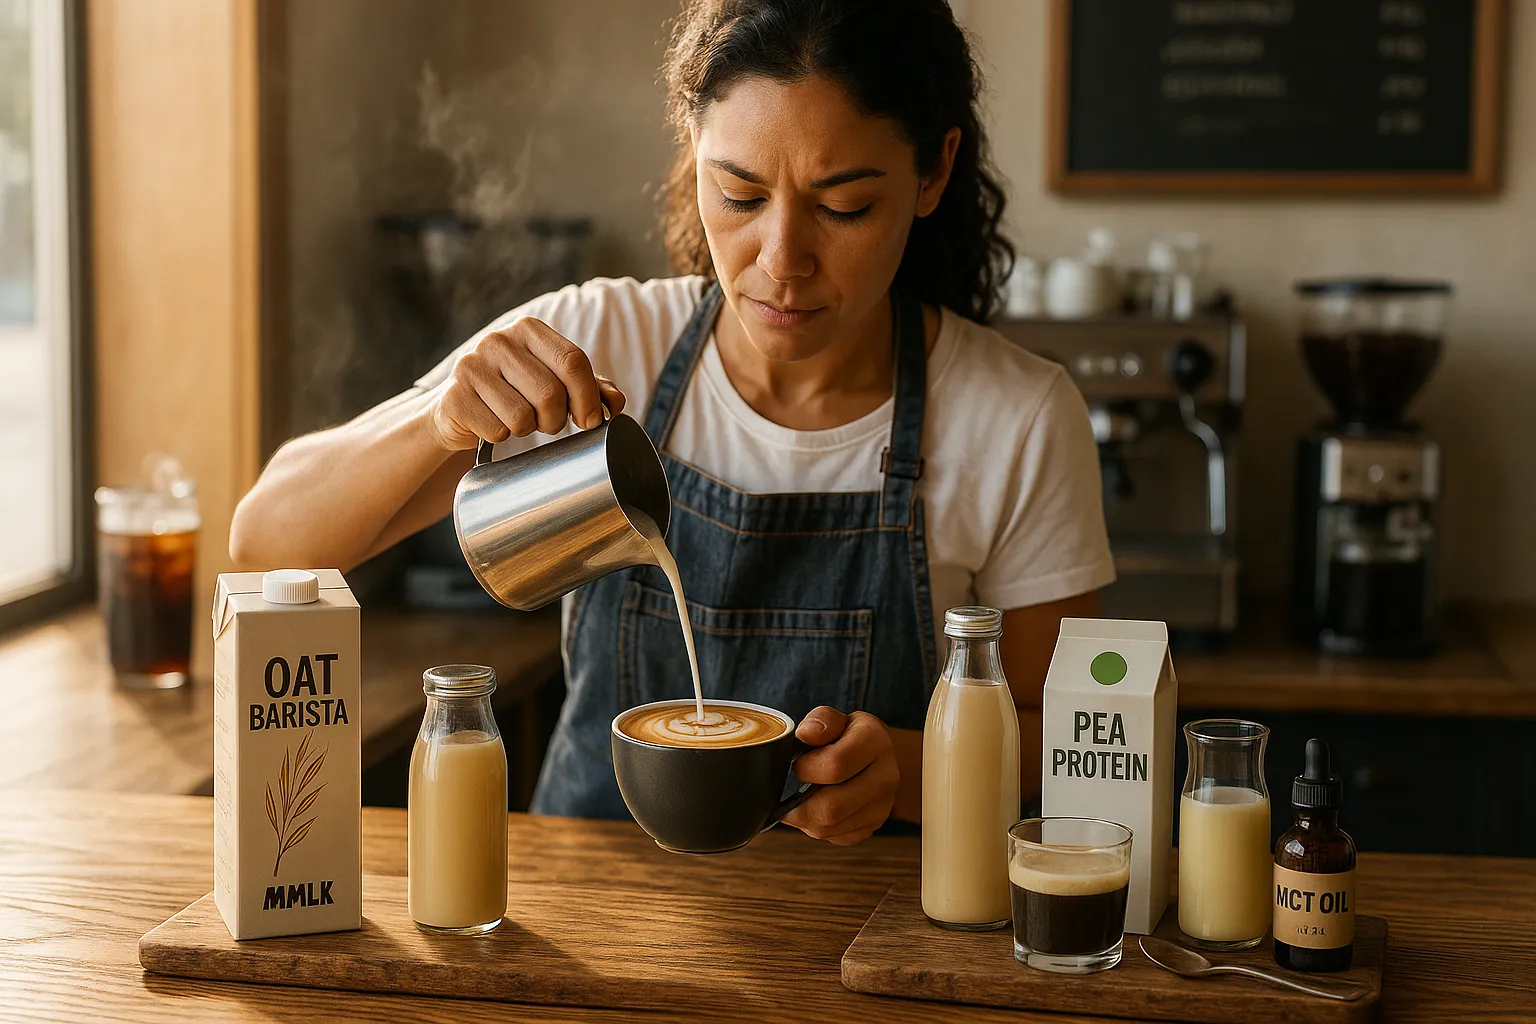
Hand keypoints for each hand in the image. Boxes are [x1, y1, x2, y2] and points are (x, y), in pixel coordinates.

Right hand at [427, 317, 626, 450]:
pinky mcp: (454, 396)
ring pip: (522, 416)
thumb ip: (590, 388)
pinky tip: (492, 423)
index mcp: (529, 330)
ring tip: (518, 421)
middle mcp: (498, 340)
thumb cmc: (515, 393)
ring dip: (528, 430)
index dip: (588, 397)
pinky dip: (501, 436)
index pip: (573, 361)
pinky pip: (497, 430)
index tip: (590, 421)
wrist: (459, 408)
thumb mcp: (554, 382)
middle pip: (551, 393)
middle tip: (548, 423)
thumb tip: (616, 402)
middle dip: (557, 420)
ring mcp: (471, 366)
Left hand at [781, 707, 898, 846]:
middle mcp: (885, 777)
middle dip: (800, 803)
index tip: (800, 763)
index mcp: (874, 742)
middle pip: (831, 808)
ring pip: (829, 828)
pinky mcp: (874, 825)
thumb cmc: (848, 736)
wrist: (877, 754)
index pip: (834, 766)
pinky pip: (837, 837)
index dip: (806, 768)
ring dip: (806, 818)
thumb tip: (806, 734)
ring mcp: (882, 806)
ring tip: (803, 799)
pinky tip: (819, 809)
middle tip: (794, 790)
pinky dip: (820, 828)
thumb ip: (819, 721)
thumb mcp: (834, 719)